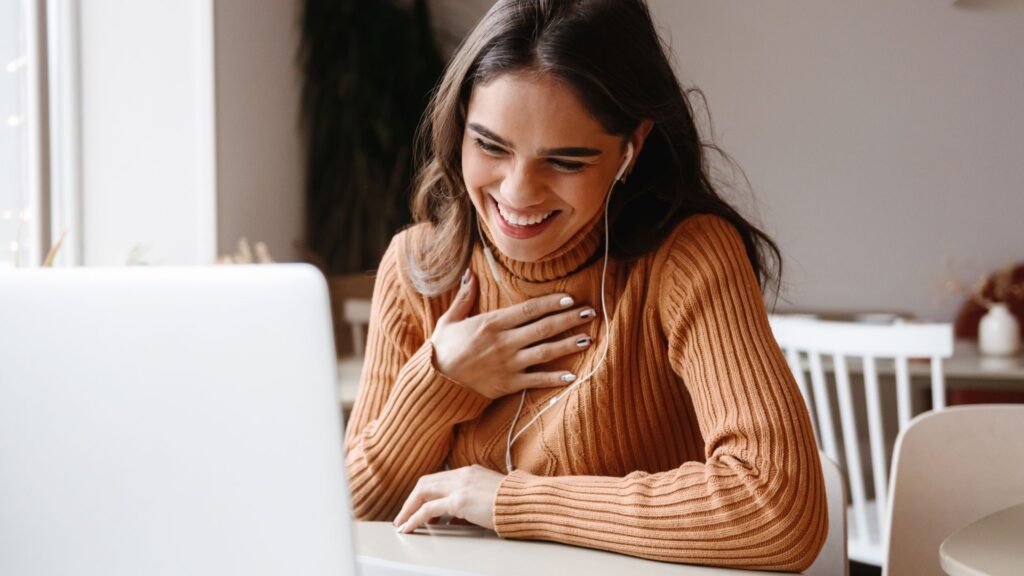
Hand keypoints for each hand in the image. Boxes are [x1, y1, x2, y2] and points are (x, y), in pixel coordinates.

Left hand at [393, 465, 503, 532]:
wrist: (526, 501)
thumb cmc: (513, 502)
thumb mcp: (489, 497)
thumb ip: (470, 504)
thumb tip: (456, 519)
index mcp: (469, 472)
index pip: (439, 479)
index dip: (425, 493)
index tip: (418, 506)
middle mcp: (462, 475)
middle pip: (426, 482)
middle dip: (411, 499)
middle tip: (404, 515)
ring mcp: (460, 486)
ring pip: (422, 492)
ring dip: (409, 508)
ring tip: (402, 523)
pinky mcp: (459, 501)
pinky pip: (428, 509)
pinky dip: (414, 518)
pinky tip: (409, 527)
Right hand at [430, 269, 596, 399]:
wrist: (435, 383)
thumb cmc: (442, 349)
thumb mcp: (450, 319)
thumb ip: (464, 297)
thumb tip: (469, 273)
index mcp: (492, 323)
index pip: (529, 309)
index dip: (551, 303)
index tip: (570, 298)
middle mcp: (504, 342)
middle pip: (543, 327)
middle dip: (569, 319)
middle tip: (590, 312)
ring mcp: (508, 364)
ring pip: (545, 352)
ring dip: (568, 344)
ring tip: (588, 338)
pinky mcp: (508, 384)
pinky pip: (536, 381)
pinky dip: (555, 379)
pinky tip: (572, 376)